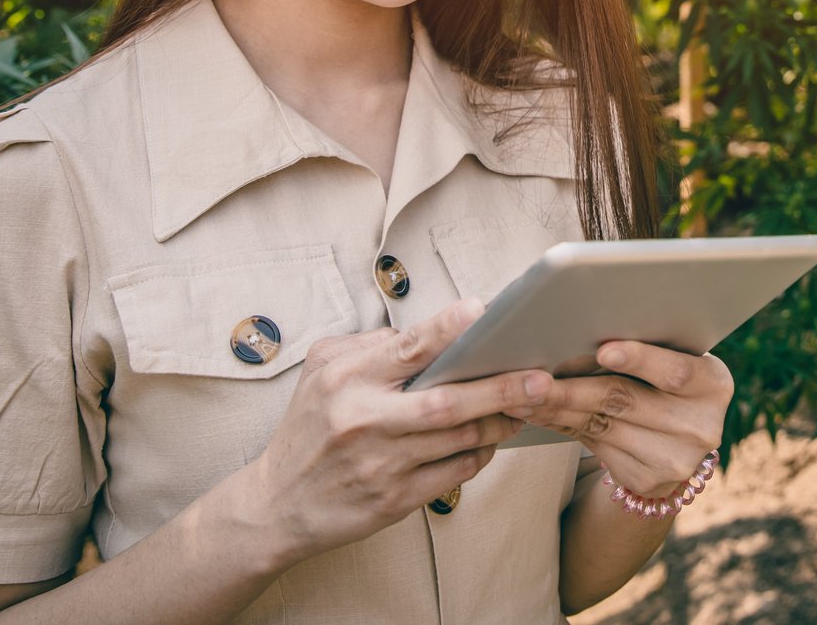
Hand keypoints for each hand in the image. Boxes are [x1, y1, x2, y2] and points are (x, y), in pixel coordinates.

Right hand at [250, 298, 550, 558]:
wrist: (276, 503)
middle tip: (541, 378)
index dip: (449, 328)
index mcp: (346, 378)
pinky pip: (454, 472)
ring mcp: (381, 463)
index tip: (485, 312)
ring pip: (459, 439)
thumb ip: (370, 346)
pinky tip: (492, 440)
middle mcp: (364, 419)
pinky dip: (480, 455)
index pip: (408, 347)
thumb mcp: (321, 372)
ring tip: (527, 404)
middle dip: (500, 388)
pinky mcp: (393, 499)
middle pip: (447, 401)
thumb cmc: (308, 428)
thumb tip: (431, 329)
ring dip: (499, 421)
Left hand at [515, 341, 732, 499]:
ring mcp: (676, 461)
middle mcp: (701, 427)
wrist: (678, 443)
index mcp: (714, 384)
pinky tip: (536, 413)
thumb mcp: (672, 360)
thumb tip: (583, 321)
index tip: (604, 348)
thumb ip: (648, 344)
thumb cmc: (665, 380)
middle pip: (626, 400)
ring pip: (601, 425)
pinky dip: (560, 426)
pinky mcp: (647, 481)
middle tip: (531, 375)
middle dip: (573, 386)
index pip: (676, 371)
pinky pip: (592, 445)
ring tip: (520, 392)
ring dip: (555, 408)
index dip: (641, 359)